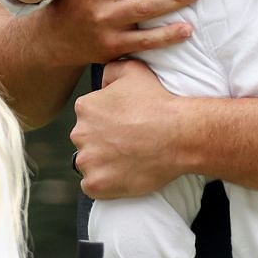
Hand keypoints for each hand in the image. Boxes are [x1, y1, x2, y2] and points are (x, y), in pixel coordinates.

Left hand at [71, 59, 190, 198]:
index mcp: (85, 108)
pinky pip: (92, 187)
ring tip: (129, 161)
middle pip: (85, 141)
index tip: (124, 127)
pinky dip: (105, 184)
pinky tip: (124, 176)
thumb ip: (111, 70)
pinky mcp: (96, 185)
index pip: (87, 117)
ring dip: (103, 164)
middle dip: (102, 143)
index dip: (106, 123)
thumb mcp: (134, 70)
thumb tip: (102, 80)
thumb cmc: (159, 102)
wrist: (179, 134)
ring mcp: (87, 161)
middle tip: (128, 145)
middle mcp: (79, 133)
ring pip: (88, 164)